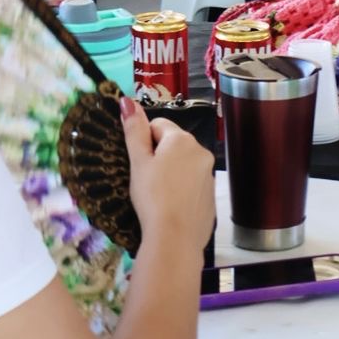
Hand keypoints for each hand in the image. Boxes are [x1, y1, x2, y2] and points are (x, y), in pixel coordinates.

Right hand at [120, 97, 214, 251]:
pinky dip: (182, 189)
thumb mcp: (138, 162)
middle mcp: (201, 151)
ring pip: (184, 164)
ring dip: (171, 172)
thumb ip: (134, 130)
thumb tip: (127, 100)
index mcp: (182, 139)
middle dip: (159, 156)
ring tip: (157, 195)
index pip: (159, 125)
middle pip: (174, 144)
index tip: (138, 162)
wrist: (175, 238)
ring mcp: (209, 174)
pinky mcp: (211, 195)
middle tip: (145, 179)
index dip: (144, 141)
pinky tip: (171, 205)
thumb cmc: (152, 197)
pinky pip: (193, 183)